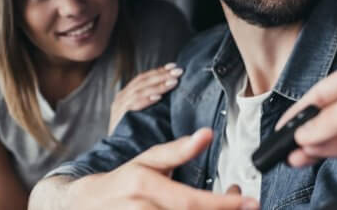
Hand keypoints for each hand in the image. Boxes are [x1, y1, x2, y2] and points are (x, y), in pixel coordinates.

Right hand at [66, 128, 257, 209]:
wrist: (85, 204)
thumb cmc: (123, 181)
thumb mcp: (147, 161)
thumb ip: (177, 151)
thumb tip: (206, 134)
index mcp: (144, 185)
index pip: (191, 201)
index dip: (224, 204)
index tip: (250, 202)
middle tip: (250, 207)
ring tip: (229, 207)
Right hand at [110, 63, 182, 132]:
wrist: (121, 155)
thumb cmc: (137, 136)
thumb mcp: (145, 116)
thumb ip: (154, 101)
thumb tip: (174, 87)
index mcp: (127, 95)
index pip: (143, 78)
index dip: (159, 71)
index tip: (174, 66)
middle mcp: (121, 99)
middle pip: (142, 81)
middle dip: (162, 75)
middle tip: (179, 71)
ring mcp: (119, 108)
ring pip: (139, 91)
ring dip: (158, 86)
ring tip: (173, 82)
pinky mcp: (118, 119)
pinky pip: (132, 106)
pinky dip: (145, 100)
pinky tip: (158, 97)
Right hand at [276, 51, 336, 166]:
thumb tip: (308, 132)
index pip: (321, 92)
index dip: (300, 109)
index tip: (282, 126)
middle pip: (329, 115)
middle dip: (307, 130)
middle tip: (286, 146)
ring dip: (318, 144)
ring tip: (296, 156)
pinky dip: (336, 150)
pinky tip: (319, 154)